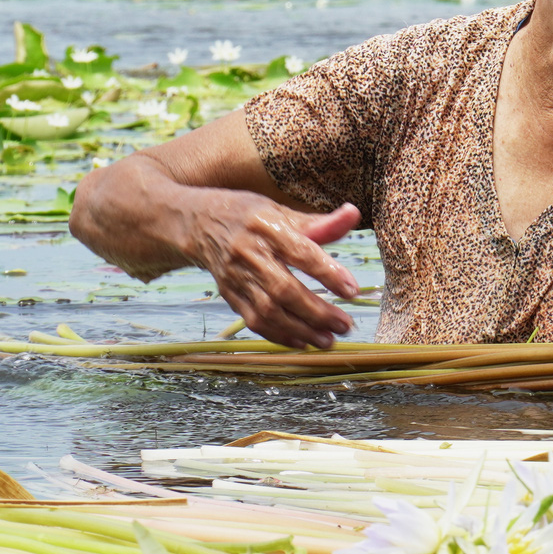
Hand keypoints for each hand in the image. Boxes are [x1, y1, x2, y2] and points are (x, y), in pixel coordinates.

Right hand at [180, 193, 362, 348]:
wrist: (198, 224)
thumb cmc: (250, 216)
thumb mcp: (282, 211)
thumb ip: (319, 221)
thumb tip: (353, 214)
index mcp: (267, 227)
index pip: (301, 252)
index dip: (327, 273)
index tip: (352, 290)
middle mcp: (249, 254)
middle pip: (284, 289)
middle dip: (317, 312)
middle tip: (345, 325)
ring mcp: (236, 277)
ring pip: (269, 311)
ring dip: (301, 330)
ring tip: (328, 340)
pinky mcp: (229, 295)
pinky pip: (254, 321)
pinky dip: (279, 335)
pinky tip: (302, 342)